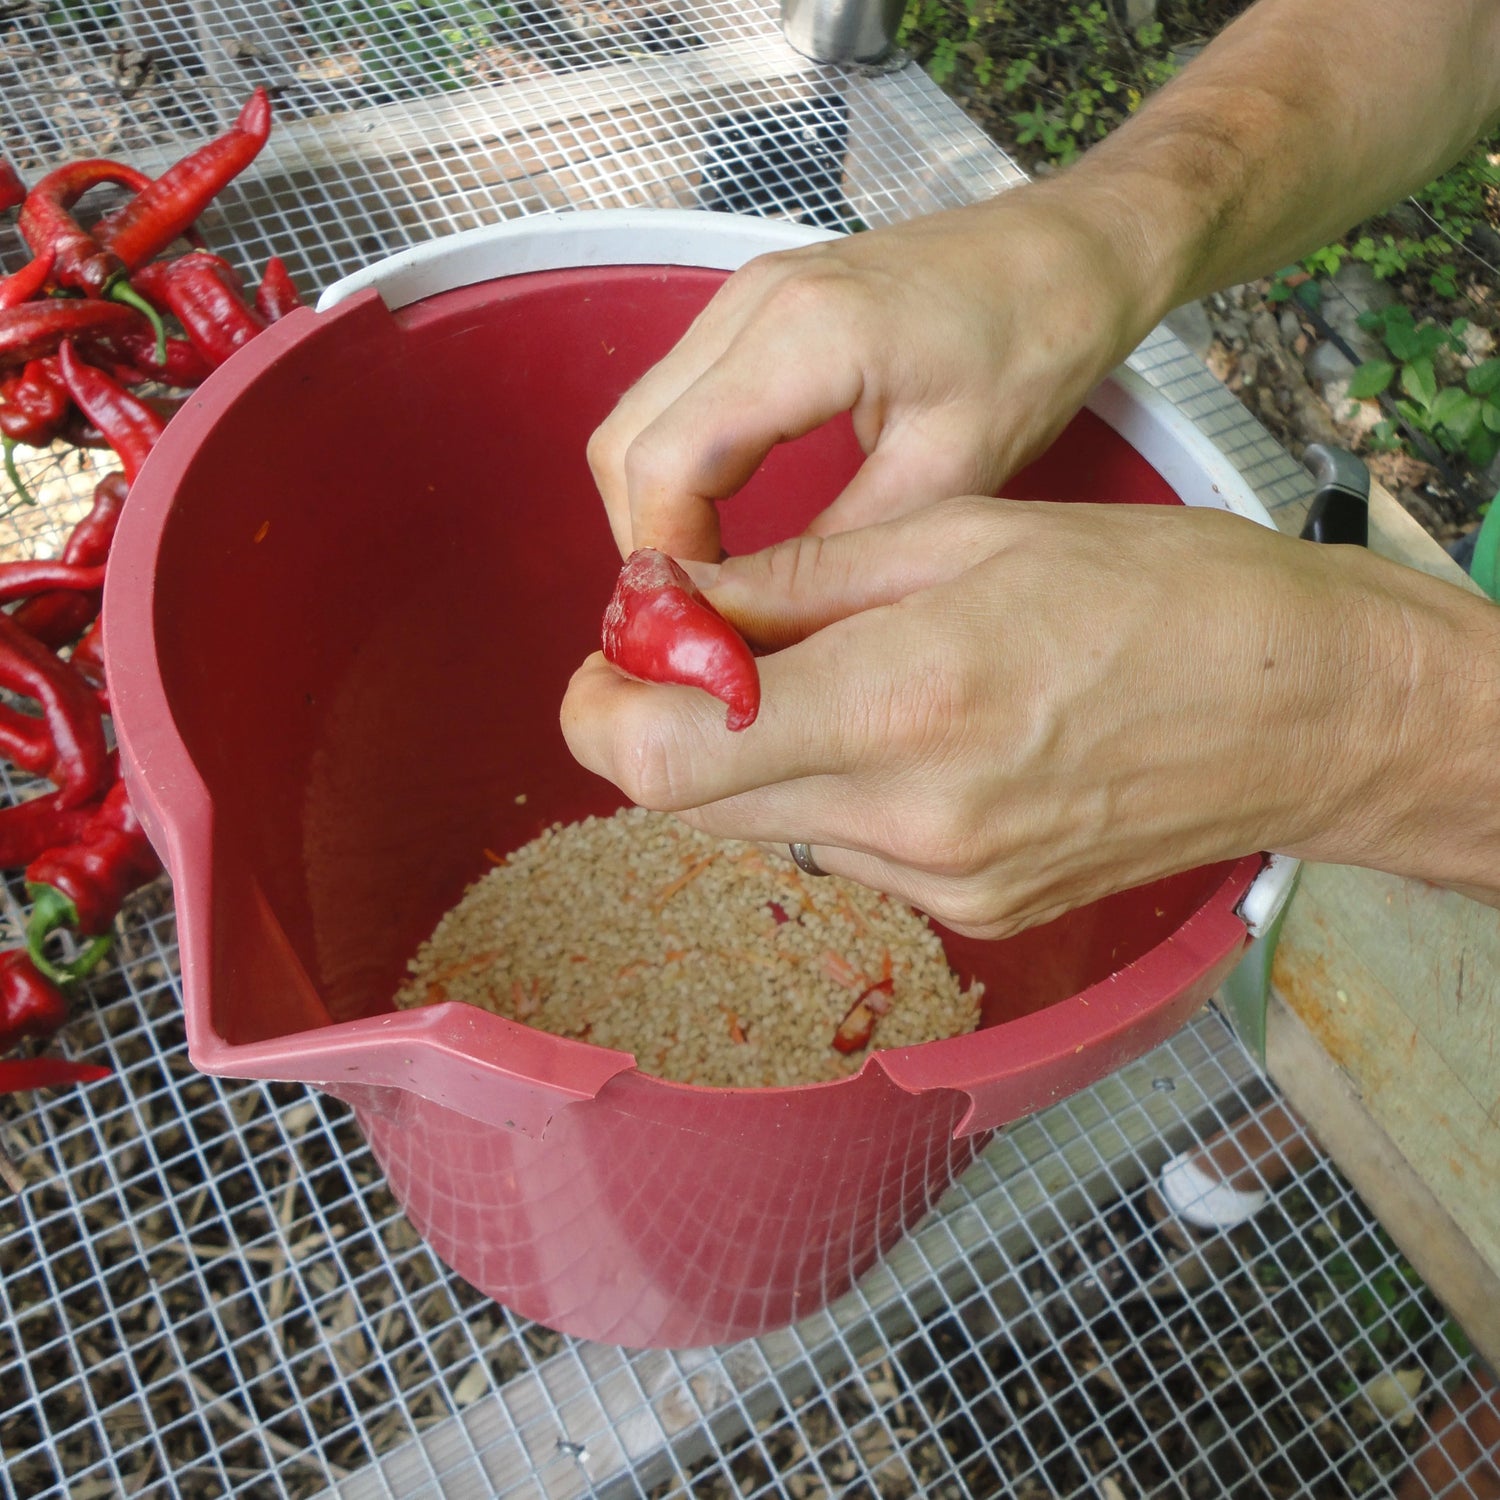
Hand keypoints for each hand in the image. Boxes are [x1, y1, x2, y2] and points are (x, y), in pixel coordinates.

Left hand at [562, 498, 1429, 937]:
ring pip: (765, 827)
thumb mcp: (968, 536)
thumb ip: (798, 583)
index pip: (663, 753)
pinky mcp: (974, 912)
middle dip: (664, 724)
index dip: (601, 709)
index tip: (612, 654)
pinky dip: (833, 790)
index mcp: (904, 699)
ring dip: (754, 754)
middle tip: (704, 646)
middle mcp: (910, 817)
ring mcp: (942, 882)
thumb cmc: (1161, 594)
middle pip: (690, 802)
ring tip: (838, 674)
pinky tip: (906, 732)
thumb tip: (675, 602)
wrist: (1304, 714)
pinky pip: (845, 852)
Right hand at [587, 184, 1168, 562]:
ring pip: (637, 419)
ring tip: (708, 585)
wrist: (1068, 251)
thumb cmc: (1035, 343)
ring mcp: (744, 294)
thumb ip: (839, 548)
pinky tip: (721, 527)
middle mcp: (753, 301)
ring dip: (654, 507)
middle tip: (695, 619)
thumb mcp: (950, 470)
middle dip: (646, 541)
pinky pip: (673, 398)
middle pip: (624, 442)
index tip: (697, 627)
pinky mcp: (754, 306)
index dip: (665, 559)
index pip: (667, 462)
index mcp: (805, 335)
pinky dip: (675, 469)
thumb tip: (754, 619)